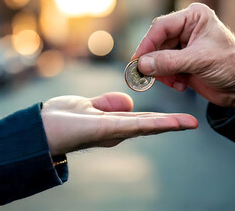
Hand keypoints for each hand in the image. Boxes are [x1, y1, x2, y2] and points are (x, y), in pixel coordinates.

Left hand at [41, 92, 197, 155]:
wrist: (40, 128)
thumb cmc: (61, 119)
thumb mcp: (88, 106)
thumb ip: (108, 104)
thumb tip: (129, 104)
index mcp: (114, 124)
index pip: (143, 120)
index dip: (162, 119)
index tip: (181, 118)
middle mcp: (116, 131)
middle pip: (148, 125)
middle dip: (172, 125)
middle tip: (194, 123)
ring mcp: (112, 131)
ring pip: (145, 127)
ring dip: (168, 125)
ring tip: (188, 123)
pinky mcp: (105, 129)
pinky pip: (132, 125)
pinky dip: (152, 124)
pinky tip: (167, 123)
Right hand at [132, 3, 234, 107]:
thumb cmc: (231, 65)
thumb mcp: (199, 61)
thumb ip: (169, 62)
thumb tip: (142, 65)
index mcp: (194, 17)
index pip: (161, 26)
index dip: (147, 43)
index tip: (137, 60)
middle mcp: (187, 29)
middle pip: (157, 43)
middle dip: (154, 61)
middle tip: (147, 76)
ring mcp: (184, 46)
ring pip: (158, 58)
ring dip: (162, 72)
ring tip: (175, 82)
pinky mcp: (183, 62)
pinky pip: (164, 69)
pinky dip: (168, 79)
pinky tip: (181, 84)